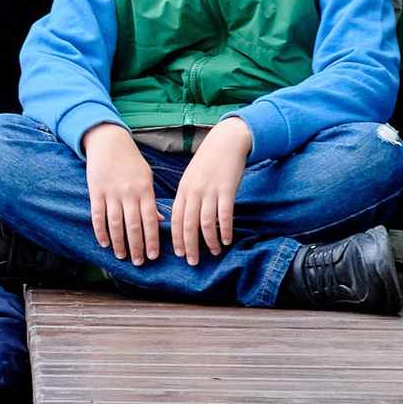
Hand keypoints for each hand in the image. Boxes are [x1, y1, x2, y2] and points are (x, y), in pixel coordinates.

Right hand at [83, 121, 161, 264]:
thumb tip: (160, 221)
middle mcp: (129, 193)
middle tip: (139, 262)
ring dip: (119, 243)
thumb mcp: (146, 177)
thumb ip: (152, 200)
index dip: (152, 240)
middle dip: (137, 247)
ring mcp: (111, 193)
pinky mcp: (96, 191)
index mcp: (145, 190)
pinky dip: (100, 231)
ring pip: (116, 224)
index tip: (153, 256)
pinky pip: (98, 216)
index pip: (151, 220)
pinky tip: (104, 243)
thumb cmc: (131, 161)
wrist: (109, 141)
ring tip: (122, 256)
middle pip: (134, 226)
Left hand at [168, 116, 252, 263]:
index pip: (175, 219)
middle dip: (190, 246)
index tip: (180, 253)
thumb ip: (188, 196)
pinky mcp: (227, 190)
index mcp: (183, 189)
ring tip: (214, 252)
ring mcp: (210, 191)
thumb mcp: (191, 177)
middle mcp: (194, 192)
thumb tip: (185, 218)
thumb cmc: (209, 161)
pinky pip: (224, 216)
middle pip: (188, 225)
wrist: (226, 141)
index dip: (177, 238)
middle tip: (193, 262)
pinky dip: (225, 230)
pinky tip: (227, 240)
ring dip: (209, 242)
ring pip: (206, 223)